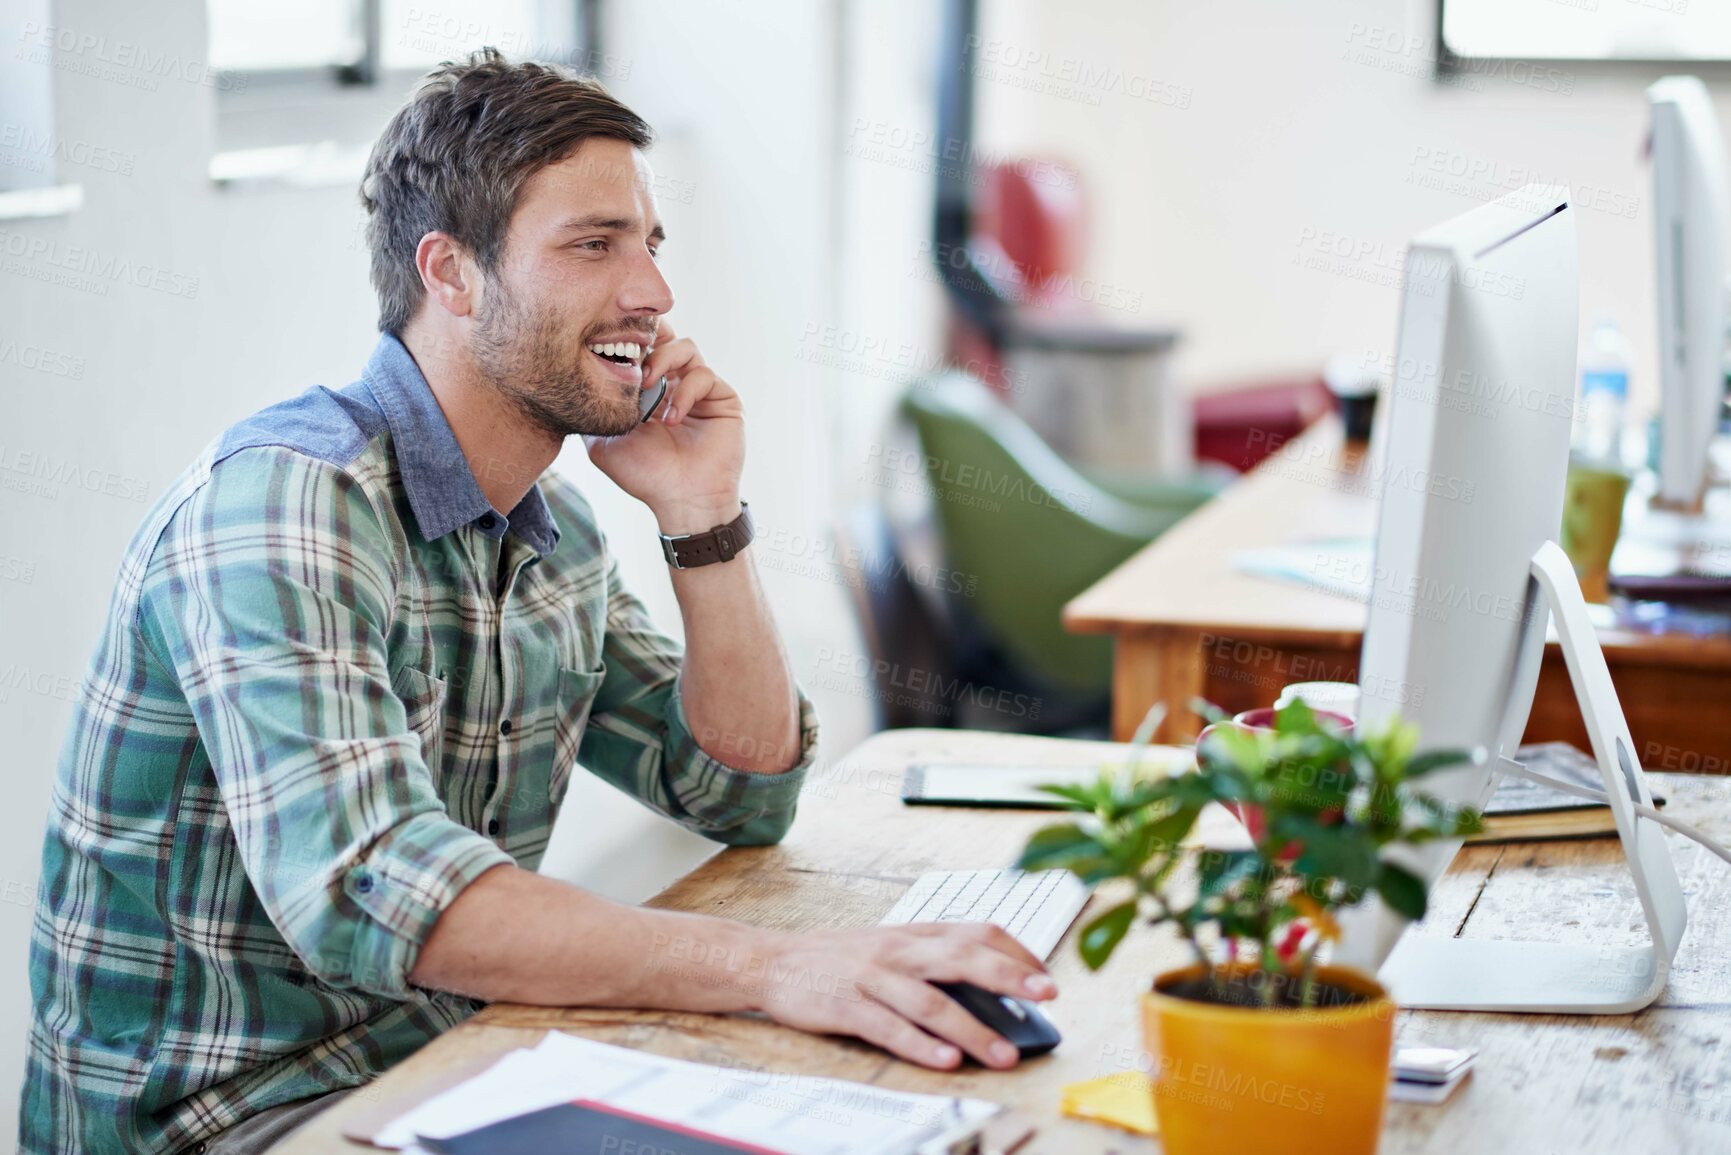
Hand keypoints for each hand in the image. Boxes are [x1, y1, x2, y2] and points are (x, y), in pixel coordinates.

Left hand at [584, 320, 744, 533]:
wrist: (682, 499)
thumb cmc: (645, 475)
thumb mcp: (604, 442)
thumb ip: (594, 412)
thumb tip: (573, 387)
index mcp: (648, 389)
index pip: (642, 347)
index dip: (629, 337)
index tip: (612, 341)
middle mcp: (675, 383)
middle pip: (667, 335)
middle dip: (649, 336)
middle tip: (633, 354)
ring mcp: (700, 389)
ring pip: (685, 347)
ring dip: (662, 361)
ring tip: (648, 387)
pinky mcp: (722, 398)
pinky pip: (703, 375)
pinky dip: (685, 392)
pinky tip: (672, 419)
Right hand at [751, 923, 1056, 1070]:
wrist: (772, 961)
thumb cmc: (841, 957)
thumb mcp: (892, 944)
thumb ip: (936, 957)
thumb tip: (994, 985)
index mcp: (915, 933)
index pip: (977, 931)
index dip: (1016, 952)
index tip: (1047, 977)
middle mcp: (898, 950)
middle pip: (961, 958)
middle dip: (1008, 977)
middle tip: (1046, 997)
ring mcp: (872, 978)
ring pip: (930, 1002)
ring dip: (971, 1029)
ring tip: (1004, 1054)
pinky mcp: (846, 1008)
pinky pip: (889, 1028)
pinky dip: (920, 1046)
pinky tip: (946, 1061)